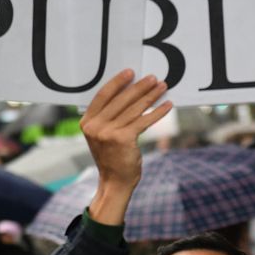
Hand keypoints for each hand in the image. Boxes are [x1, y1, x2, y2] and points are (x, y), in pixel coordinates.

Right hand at [81, 70, 171, 225]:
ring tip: (162, 87)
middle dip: (139, 87)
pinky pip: (144, 121)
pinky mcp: (123, 139)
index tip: (131, 72)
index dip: (118, 82)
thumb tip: (129, 93)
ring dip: (151, 96)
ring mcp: (108, 133)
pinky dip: (157, 112)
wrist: (114, 182)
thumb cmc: (112, 157)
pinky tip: (167, 105)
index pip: (103, 95)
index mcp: (87, 122)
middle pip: (121, 100)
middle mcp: (95, 126)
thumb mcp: (102, 136)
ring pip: (134, 109)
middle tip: (154, 78)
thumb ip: (108, 117)